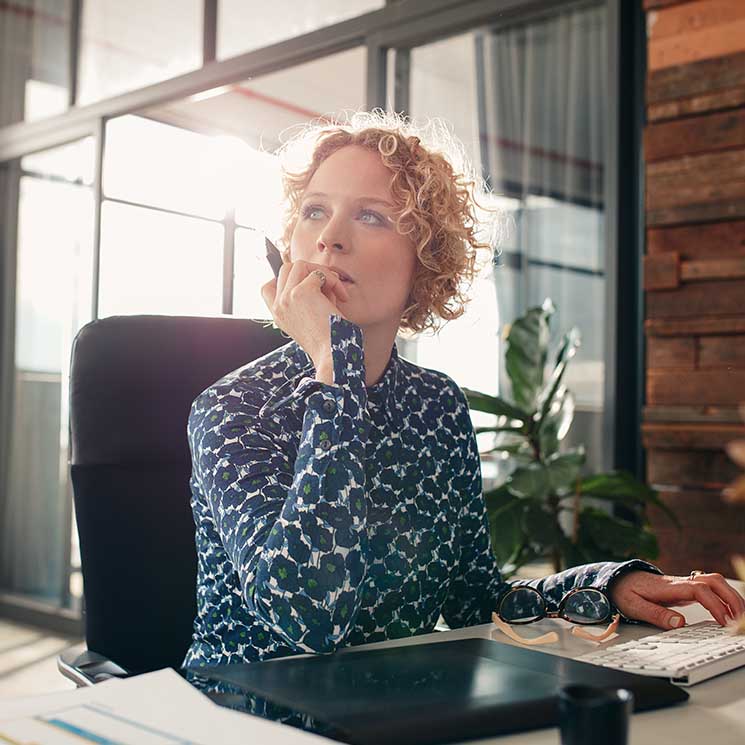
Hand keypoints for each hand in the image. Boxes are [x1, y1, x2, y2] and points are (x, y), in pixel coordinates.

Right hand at [261, 259, 350, 369]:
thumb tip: (318, 274)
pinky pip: (319, 274)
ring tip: (335, 290)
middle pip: (286, 269)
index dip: (286, 279)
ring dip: (322, 273)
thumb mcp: (311, 319)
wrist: (331, 355)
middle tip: (328, 285)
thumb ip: (308, 299)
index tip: (307, 283)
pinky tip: (342, 297)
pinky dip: (334, 281)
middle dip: (310, 271)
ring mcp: (286, 298)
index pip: (268, 287)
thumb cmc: (329, 340)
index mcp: (278, 315)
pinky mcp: (301, 292)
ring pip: (300, 265)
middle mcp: (278, 306)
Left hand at [608, 570, 744, 629]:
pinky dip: (723, 597)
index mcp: (668, 587)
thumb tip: (680, 623)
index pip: (698, 590)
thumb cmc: (625, 591)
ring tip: (740, 617)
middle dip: (730, 598)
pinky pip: (710, 588)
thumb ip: (655, 614)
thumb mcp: (633, 606)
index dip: (714, 604)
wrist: (617, 579)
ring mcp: (683, 584)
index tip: (724, 622)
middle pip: (712, 581)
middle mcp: (679, 582)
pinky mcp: (684, 589)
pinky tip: (729, 611)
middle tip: (740, 619)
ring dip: (730, 596)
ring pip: (714, 582)